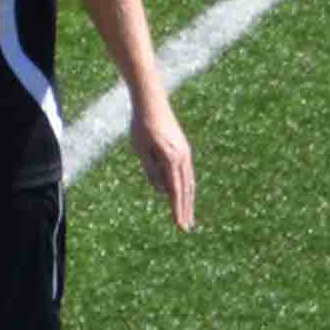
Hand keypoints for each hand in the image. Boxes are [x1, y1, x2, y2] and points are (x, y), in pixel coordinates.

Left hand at [127, 96, 199, 231]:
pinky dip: (186, 187)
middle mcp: (183, 158)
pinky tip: (183, 194)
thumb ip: (151, 171)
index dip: (177, 209)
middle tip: (186, 228)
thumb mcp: (140, 149)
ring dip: (188, 200)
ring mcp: (185, 153)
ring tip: (187, 216)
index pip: (175, 191)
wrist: (152, 101)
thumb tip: (161, 191)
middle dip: (185, 210)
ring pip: (189, 182)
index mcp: (171, 159)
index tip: (180, 226)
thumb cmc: (141, 125)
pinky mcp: (183, 149)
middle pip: (186, 190)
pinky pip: (187, 173)